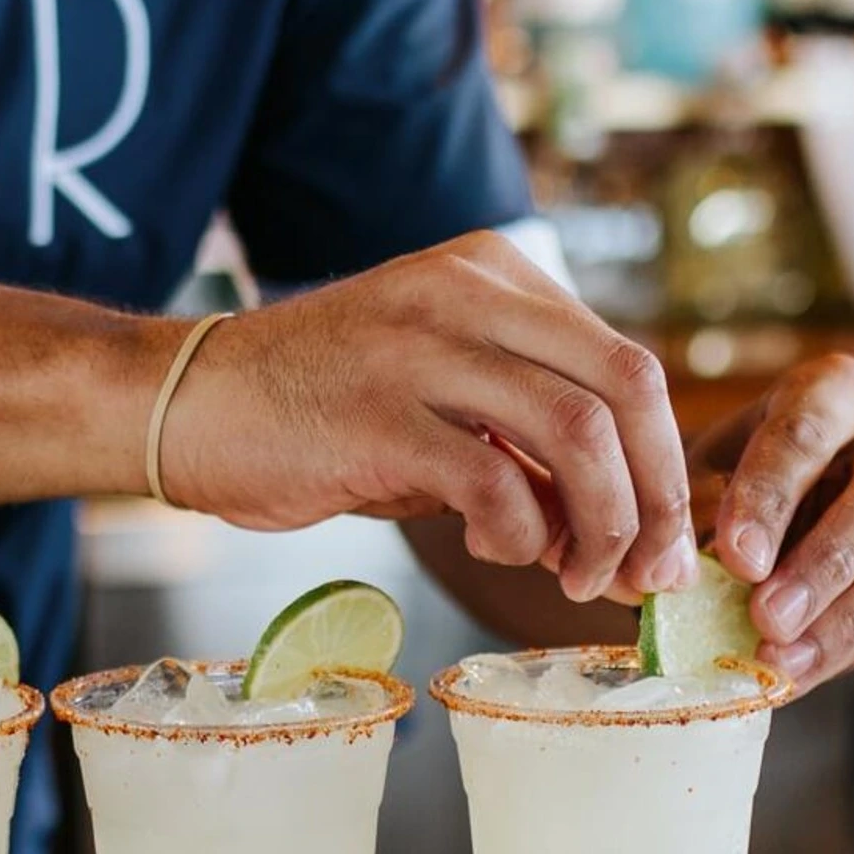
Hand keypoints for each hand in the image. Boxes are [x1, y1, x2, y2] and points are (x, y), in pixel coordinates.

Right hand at [157, 231, 697, 604]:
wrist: (187, 404)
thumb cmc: (315, 416)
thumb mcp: (439, 405)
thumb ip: (525, 447)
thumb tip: (626, 542)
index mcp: (494, 276)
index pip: (627, 364)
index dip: (666, 464)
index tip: (665, 545)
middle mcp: (469, 293)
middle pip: (627, 387)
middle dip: (658, 496)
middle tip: (649, 574)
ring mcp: (423, 349)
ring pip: (577, 432)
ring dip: (602, 525)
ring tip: (577, 577)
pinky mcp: (379, 415)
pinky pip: (496, 482)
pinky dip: (521, 535)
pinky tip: (498, 550)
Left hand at [695, 355, 853, 692]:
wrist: (797, 487)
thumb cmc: (741, 473)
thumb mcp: (709, 471)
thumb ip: (693, 511)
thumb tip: (664, 578)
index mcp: (832, 391)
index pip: (806, 433)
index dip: (772, 498)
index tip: (737, 558)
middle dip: (826, 561)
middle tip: (768, 617)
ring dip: (845, 617)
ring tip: (781, 660)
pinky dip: (846, 646)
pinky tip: (796, 671)